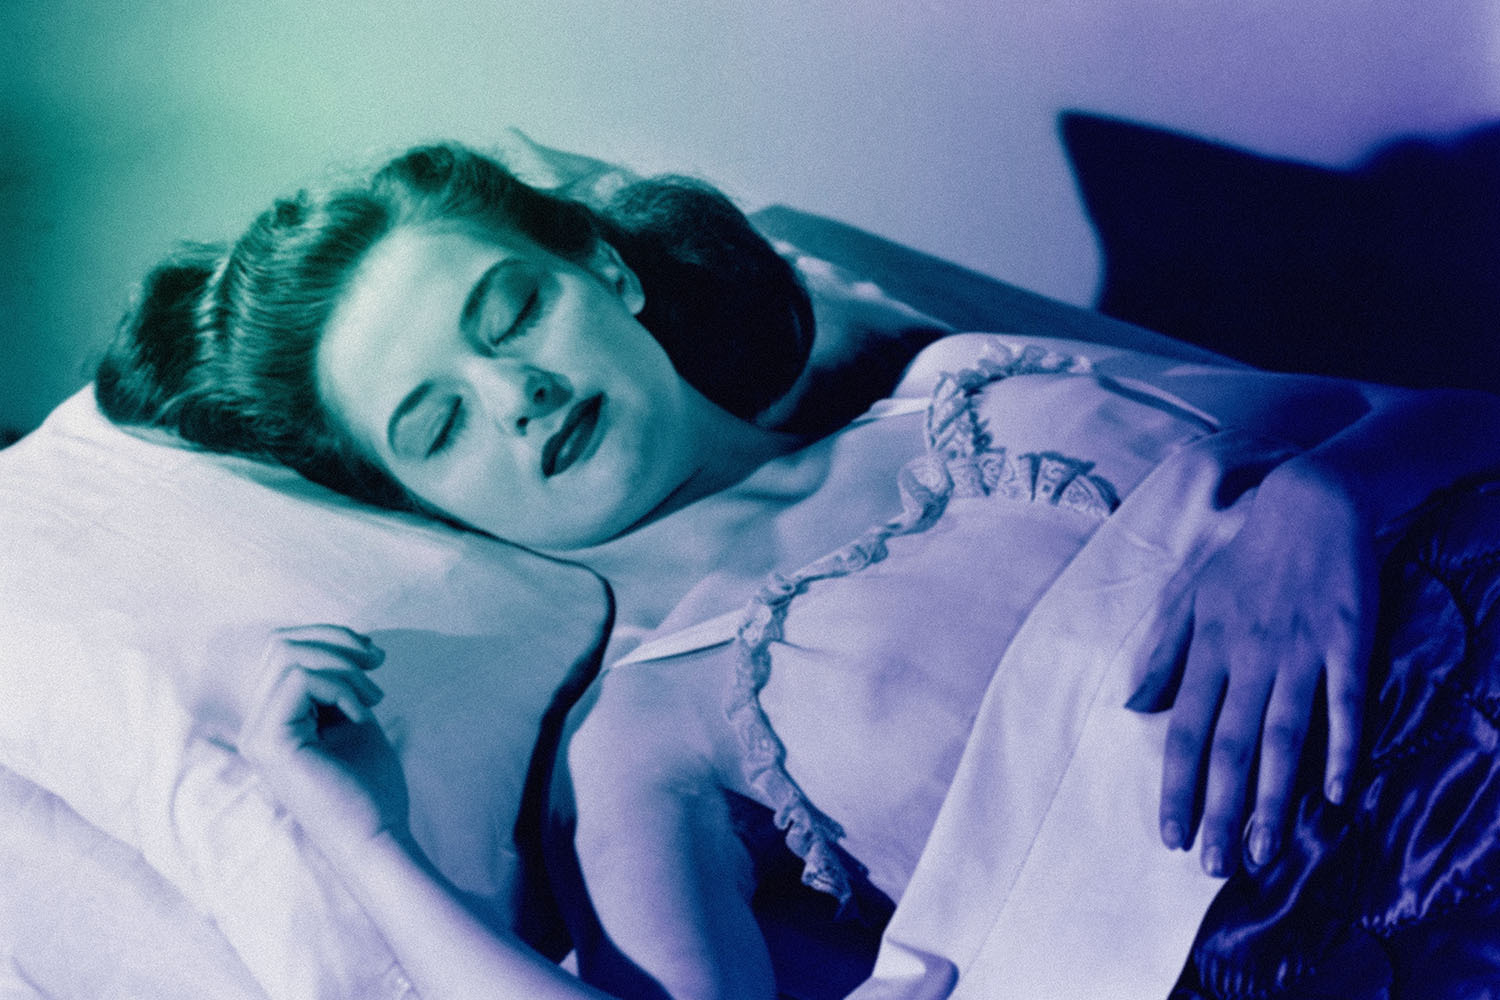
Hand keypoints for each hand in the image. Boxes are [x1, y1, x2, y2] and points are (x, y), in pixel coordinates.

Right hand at [237, 625, 409, 851]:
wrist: (378, 834)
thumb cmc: (371, 784)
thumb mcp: (352, 716)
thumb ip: (336, 681)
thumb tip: (339, 639)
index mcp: (274, 720)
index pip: (283, 652)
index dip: (330, 638)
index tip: (375, 654)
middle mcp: (256, 726)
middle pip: (282, 647)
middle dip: (338, 644)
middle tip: (378, 665)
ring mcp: (257, 735)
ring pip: (290, 659)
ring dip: (343, 668)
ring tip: (374, 697)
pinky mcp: (270, 742)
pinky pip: (299, 680)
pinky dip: (339, 687)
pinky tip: (360, 714)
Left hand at [1149, 462, 1373, 875]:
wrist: (1310, 501)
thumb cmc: (1244, 555)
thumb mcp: (1190, 597)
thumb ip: (1163, 653)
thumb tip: (1131, 706)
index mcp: (1207, 649)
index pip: (1184, 730)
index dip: (1176, 785)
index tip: (1169, 835)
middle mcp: (1248, 657)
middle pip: (1229, 746)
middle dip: (1218, 810)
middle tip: (1211, 868)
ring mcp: (1300, 651)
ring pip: (1282, 737)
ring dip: (1271, 798)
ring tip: (1262, 853)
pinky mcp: (1347, 642)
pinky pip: (1344, 704)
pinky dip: (1341, 751)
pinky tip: (1335, 797)